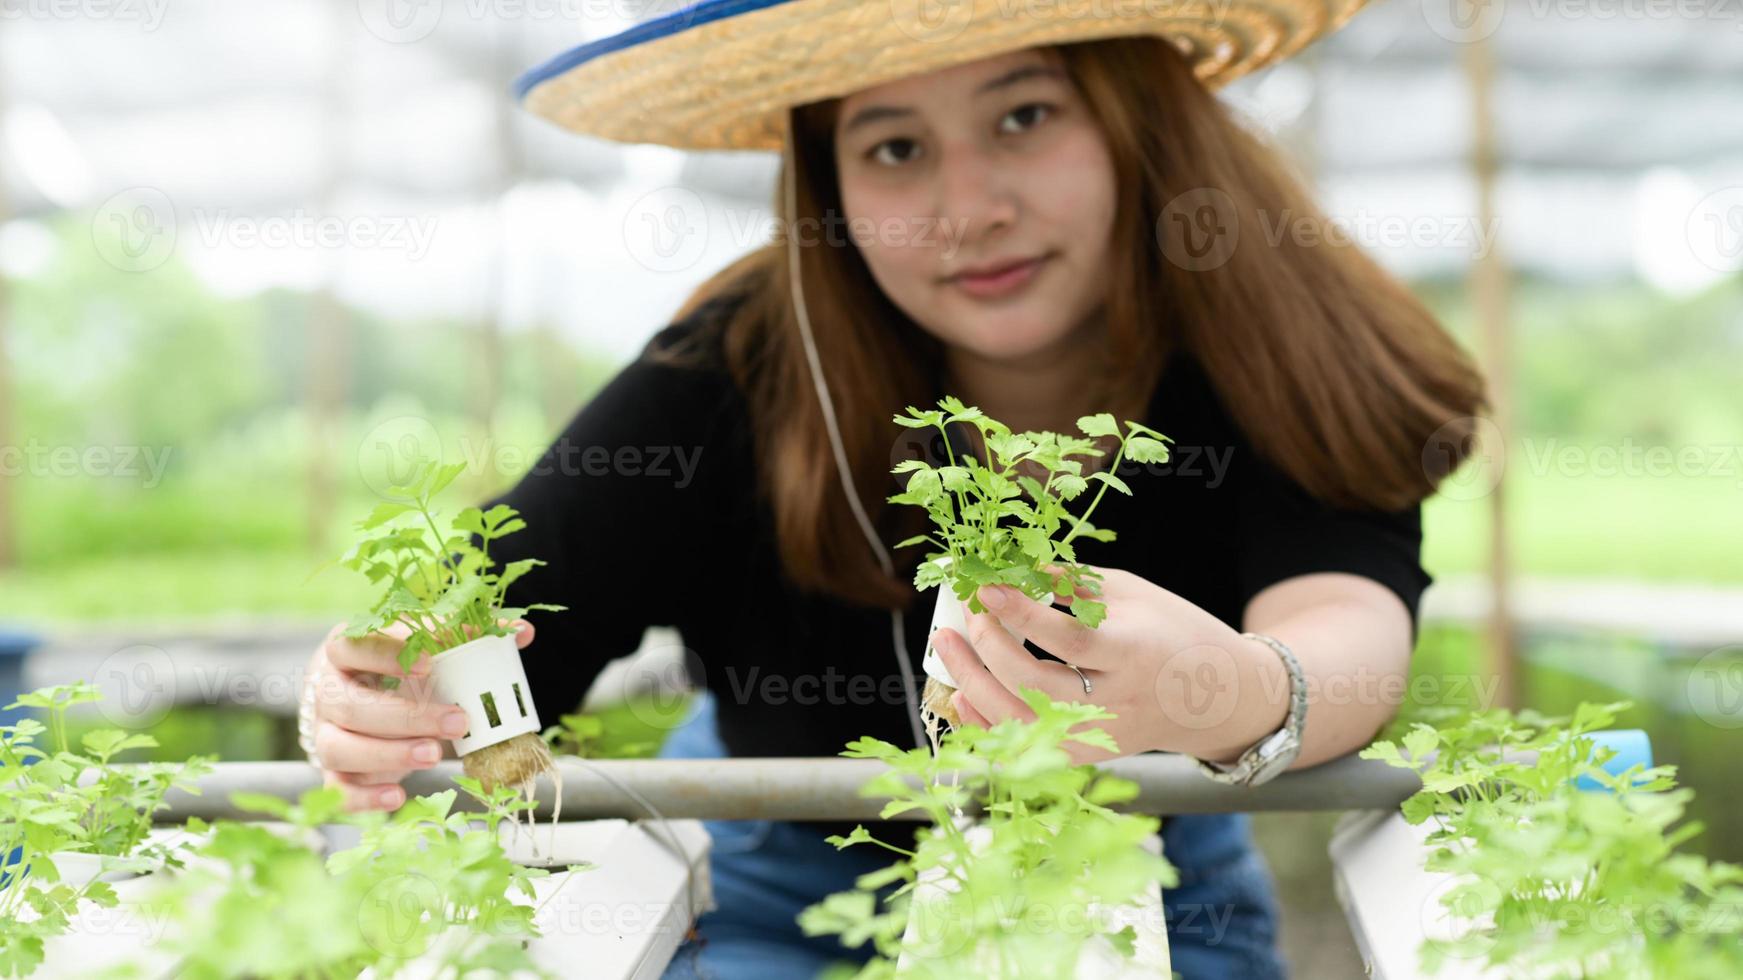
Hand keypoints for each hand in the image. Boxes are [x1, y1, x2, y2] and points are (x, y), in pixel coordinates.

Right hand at [304, 619, 534, 810]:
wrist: (358, 706)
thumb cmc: (396, 672)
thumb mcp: (425, 650)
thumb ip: (469, 639)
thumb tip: (523, 632)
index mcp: (345, 651)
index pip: (355, 646)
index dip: (386, 655)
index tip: (429, 662)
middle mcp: (326, 693)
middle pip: (350, 704)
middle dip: (405, 716)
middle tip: (457, 721)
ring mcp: (324, 734)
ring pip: (338, 748)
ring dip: (388, 754)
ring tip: (434, 755)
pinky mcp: (331, 772)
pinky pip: (337, 790)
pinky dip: (364, 799)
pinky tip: (397, 796)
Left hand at [933, 564, 1262, 764]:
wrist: (1218, 697)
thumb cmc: (1175, 632)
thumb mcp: (1133, 593)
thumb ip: (1074, 582)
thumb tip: (1015, 567)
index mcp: (1134, 652)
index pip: (1069, 639)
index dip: (1022, 614)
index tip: (987, 588)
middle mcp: (1115, 701)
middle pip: (1036, 683)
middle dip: (989, 646)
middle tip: (969, 612)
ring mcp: (1099, 734)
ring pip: (1021, 722)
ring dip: (973, 683)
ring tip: (947, 644)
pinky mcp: (1086, 754)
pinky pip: (1024, 746)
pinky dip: (986, 721)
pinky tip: (961, 692)